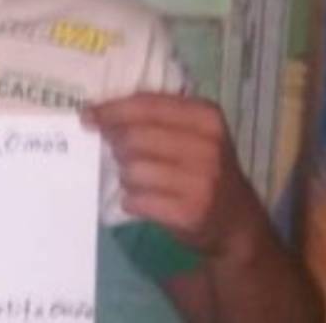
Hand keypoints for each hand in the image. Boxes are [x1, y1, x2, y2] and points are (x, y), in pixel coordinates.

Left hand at [85, 93, 272, 259]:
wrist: (236, 221)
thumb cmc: (205, 168)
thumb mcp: (195, 133)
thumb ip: (156, 117)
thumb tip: (98, 112)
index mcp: (207, 117)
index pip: (146, 105)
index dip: (111, 109)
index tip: (88, 115)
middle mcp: (207, 146)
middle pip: (134, 137)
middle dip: (116, 144)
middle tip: (116, 152)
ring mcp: (200, 181)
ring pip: (132, 169)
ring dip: (125, 176)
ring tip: (138, 180)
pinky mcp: (188, 212)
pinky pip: (136, 199)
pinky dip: (131, 200)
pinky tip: (141, 200)